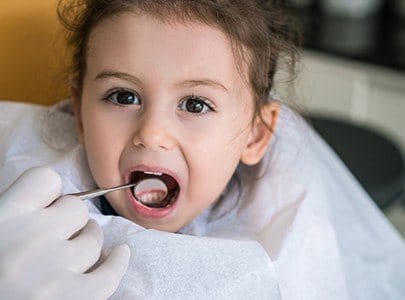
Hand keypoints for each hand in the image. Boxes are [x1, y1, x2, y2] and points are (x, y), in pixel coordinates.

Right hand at [0, 167, 129, 298]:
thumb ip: (12, 216)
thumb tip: (46, 205)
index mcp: (3, 218)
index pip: (44, 179)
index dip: (49, 192)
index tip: (48, 204)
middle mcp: (30, 236)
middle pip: (75, 208)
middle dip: (69, 220)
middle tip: (58, 236)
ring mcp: (53, 269)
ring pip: (92, 238)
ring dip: (88, 242)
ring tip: (73, 253)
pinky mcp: (71, 299)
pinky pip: (108, 274)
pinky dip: (117, 263)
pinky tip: (119, 255)